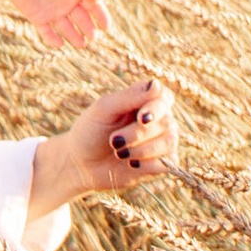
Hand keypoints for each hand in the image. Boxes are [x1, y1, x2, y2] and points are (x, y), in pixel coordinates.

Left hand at [0, 0, 113, 48]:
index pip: (93, 6)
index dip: (101, 16)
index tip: (106, 27)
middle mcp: (66, 3)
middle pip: (82, 20)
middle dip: (89, 30)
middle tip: (92, 37)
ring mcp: (53, 11)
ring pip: (68, 29)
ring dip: (75, 37)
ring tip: (81, 44)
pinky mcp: (38, 18)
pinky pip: (48, 33)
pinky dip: (54, 40)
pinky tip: (60, 44)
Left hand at [28, 76, 177, 220]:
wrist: (82, 164)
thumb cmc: (91, 131)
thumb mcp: (104, 110)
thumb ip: (129, 97)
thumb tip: (157, 85)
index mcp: (144, 100)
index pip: (164, 97)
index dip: (157, 107)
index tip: (140, 118)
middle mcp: (157, 119)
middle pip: (166, 121)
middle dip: (138, 134)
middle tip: (114, 140)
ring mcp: (161, 142)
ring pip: (169, 142)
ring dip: (142, 149)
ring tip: (119, 152)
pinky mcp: (161, 164)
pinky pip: (167, 163)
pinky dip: (147, 164)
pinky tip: (130, 163)